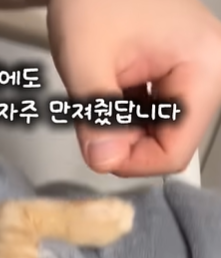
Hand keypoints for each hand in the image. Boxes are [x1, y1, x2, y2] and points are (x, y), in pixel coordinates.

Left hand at [47, 0, 220, 176]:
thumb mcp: (85, 61)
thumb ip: (96, 117)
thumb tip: (105, 162)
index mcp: (203, 65)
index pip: (174, 152)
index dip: (131, 160)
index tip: (98, 146)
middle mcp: (209, 71)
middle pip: (168, 146)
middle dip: (126, 141)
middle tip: (94, 114)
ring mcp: (196, 74)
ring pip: (158, 136)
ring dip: (123, 128)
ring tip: (102, 92)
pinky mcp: (179, 76)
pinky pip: (153, 119)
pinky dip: (125, 115)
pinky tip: (110, 91)